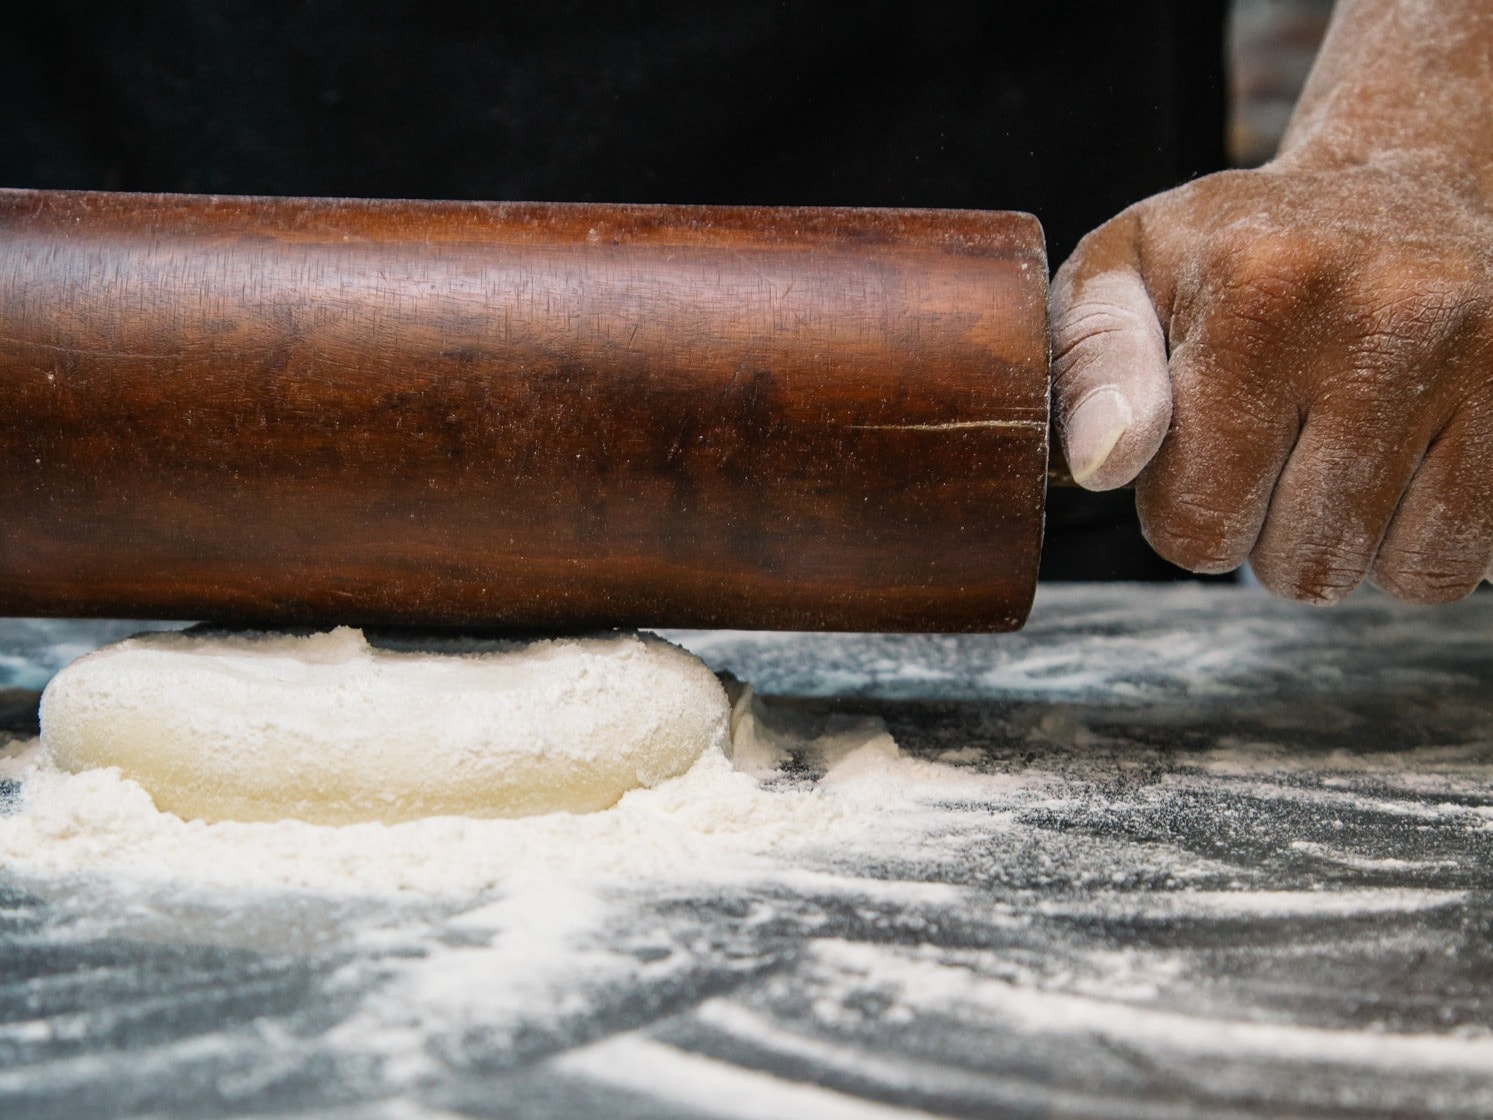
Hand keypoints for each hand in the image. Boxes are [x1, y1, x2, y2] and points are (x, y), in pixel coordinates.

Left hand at [1050, 0, 1492, 603]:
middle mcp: (1386, 317)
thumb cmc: (1236, 251)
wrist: (1400, 186)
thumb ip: (1089, 365)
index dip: (1183, 510)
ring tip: (1334, 452)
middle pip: (1294, 564)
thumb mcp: (1125, 271)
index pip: (1194, 524)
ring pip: (1386, 574)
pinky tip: (1400, 463)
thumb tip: (1102, 465)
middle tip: (1273, 448)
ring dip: (1345, 543)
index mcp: (1258, 293)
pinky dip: (1418, 542)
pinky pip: (1461, 562)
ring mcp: (1485, 357)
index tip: (1200, 448)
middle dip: (1265, 533)